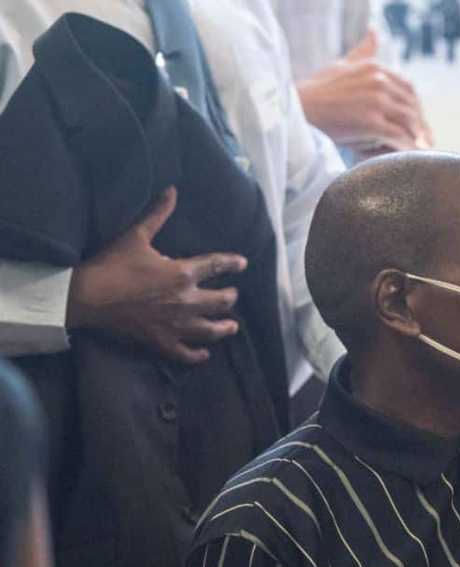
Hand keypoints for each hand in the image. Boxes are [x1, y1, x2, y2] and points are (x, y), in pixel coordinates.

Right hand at [67, 187, 247, 363]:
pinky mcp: (160, 342)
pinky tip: (205, 355)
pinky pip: (185, 353)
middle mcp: (186, 301)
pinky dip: (197, 355)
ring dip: (224, 327)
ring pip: (210, 330)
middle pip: (221, 302)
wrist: (87, 297)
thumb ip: (158, 214)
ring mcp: (175, 325)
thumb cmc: (112, 265)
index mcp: (183, 273)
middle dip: (230, 297)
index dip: (232, 263)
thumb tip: (171, 190)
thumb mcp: (136, 235)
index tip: (243, 263)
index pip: (217, 266)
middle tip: (233, 295)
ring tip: (232, 327)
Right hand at [297, 29, 432, 153]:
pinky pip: (398, 136)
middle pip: (411, 104)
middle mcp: (378, 81)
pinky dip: (407, 146)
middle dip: (420, 123)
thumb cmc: (317, 91)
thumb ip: (362, 52)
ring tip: (420, 149)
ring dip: (417, 136)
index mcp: (375, 68)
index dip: (415, 105)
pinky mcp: (371, 122)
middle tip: (425, 138)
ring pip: (408, 120)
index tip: (419, 120)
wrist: (298, 111)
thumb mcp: (342, 64)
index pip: (407, 87)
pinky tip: (409, 154)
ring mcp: (376, 101)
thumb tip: (375, 32)